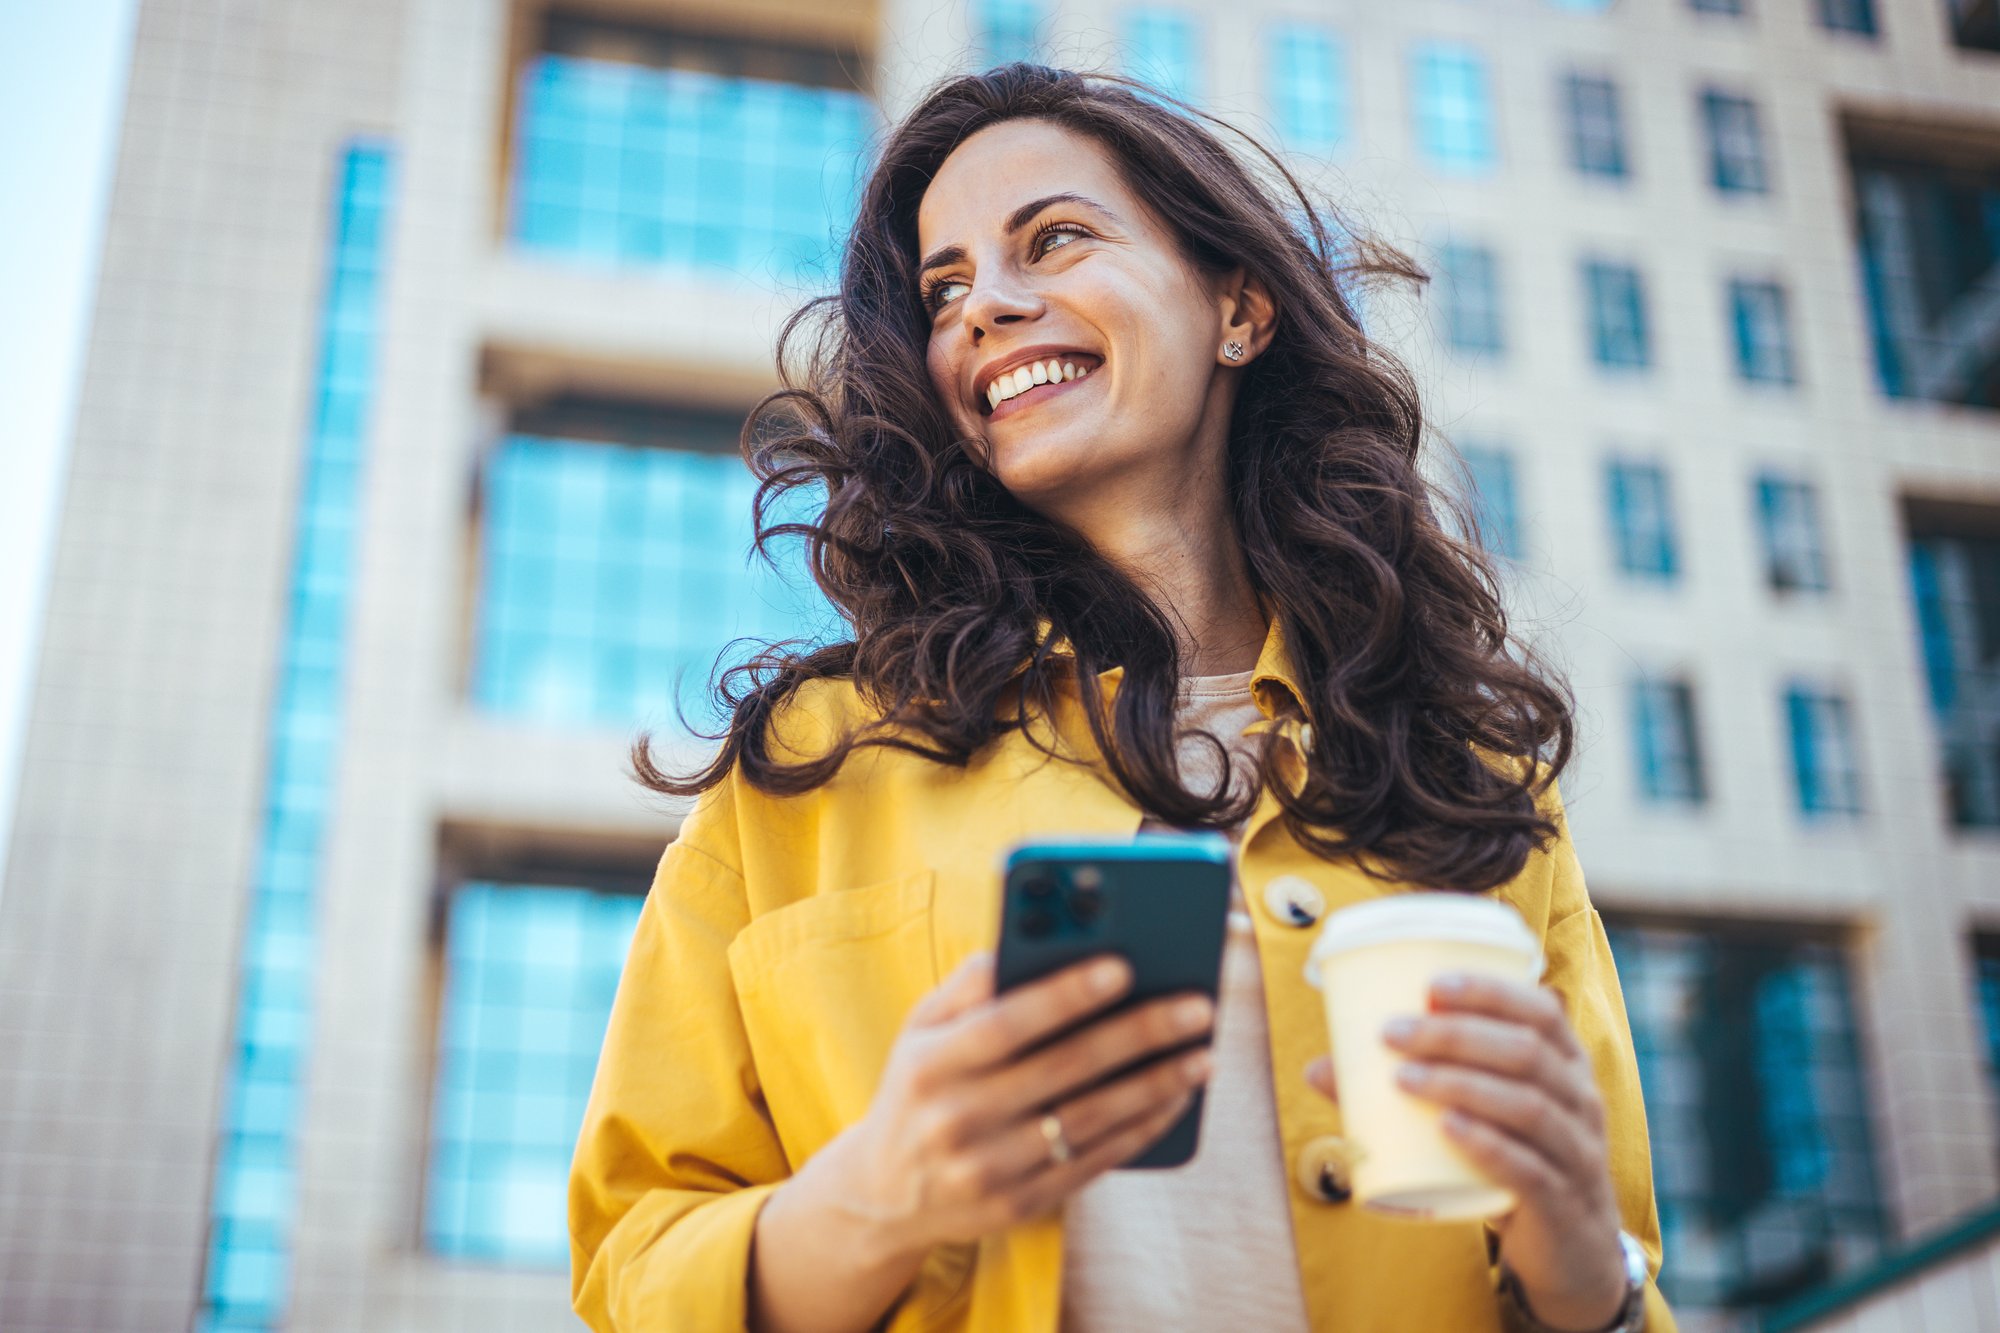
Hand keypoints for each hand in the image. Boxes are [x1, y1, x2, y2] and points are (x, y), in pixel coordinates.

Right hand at [799, 948, 1215, 1266]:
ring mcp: (987, 1169)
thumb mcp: (921, 1028)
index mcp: (930, 1063)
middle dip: (1138, 1034)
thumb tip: (1034, 937)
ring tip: (1202, 1054)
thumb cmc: (920, 1083)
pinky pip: (1093, 1163)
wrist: (884, 1192)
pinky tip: (1175, 1098)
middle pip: (1062, 1070)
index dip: (1064, 995)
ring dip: (1155, 1085)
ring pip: (1088, 1121)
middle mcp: (955, 1119)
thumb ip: (971, 983)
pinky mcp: (1018, 1205)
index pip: (1006, 1023)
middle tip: (1196, 1007)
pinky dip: (1141, 1129)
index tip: (1123, 965)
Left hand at [1302, 972, 1628, 1331]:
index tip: (1431, 984)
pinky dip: (1486, 1145)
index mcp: (1566, 1066)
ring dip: (1460, 1084)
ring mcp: (1576, 1154)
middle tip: (1392, 1032)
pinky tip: (1448, 1128)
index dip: (1490, 991)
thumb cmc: (1514, 1161)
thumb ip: (1403, 1091)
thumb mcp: (1477, 1117)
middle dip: (1455, 1035)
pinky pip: (1529, 1169)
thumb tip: (1318, 1068)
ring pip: (1527, 1106)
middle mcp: (1580, 1102)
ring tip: (1401, 1078)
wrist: (1569, 1251)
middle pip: (1526, 1053)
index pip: (1541, 1012)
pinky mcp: (1560, 1204)